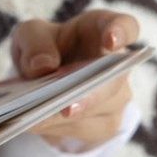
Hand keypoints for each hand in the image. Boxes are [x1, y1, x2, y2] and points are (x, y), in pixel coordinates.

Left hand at [11, 9, 139, 150]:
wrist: (40, 80)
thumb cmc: (43, 48)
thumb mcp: (30, 35)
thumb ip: (34, 41)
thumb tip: (42, 66)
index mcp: (102, 31)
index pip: (126, 27)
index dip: (121, 32)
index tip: (110, 41)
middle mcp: (117, 65)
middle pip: (114, 81)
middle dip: (90, 96)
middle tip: (66, 108)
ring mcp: (115, 97)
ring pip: (98, 112)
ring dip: (67, 118)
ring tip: (37, 120)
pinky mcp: (104, 124)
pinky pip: (83, 130)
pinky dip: (56, 128)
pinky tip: (34, 125)